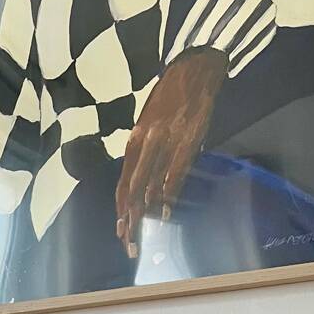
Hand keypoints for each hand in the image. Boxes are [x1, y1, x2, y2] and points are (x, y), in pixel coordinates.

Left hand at [115, 47, 228, 258]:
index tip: (120, 231)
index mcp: (134, 142)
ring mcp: (164, 144)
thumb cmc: (170, 98)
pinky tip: (164, 214)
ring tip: (142, 237)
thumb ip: (145, 152)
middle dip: (128, 221)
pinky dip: (168, 196)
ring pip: (149, 187)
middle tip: (128, 244)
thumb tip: (144, 181)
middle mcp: (145, 145)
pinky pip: (174, 174)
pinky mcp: (186, 141)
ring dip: (145, 215)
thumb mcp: (149, 126)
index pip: (122, 184)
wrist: (193, 69)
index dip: (120, 210)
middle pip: (131, 191)